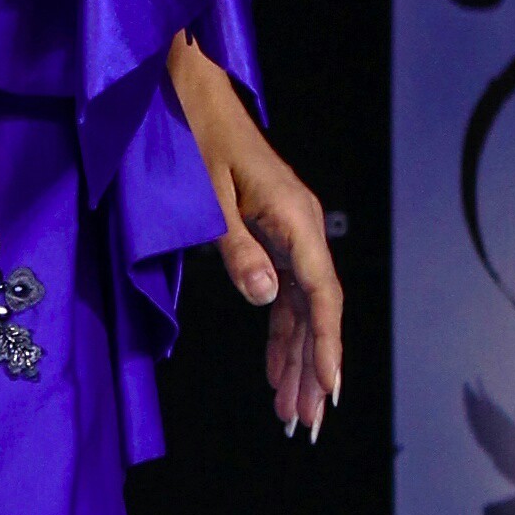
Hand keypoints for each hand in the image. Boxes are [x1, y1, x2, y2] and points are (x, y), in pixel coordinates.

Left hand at [168, 39, 343, 440]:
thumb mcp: (206, 196)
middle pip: (318, 311)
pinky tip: (276, 370)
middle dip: (313, 370)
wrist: (186, 90)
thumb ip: (236, 248)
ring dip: (297, 360)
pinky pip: (285, 293)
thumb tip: (266, 297)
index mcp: (295, 218)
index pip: (321, 296)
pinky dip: (281, 333)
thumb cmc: (193, 135)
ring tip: (291, 410)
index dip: (327, 348)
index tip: (328, 392)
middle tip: (305, 424)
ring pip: (302, 308)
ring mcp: (289, 231)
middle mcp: (301, 227)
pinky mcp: (272, 233)